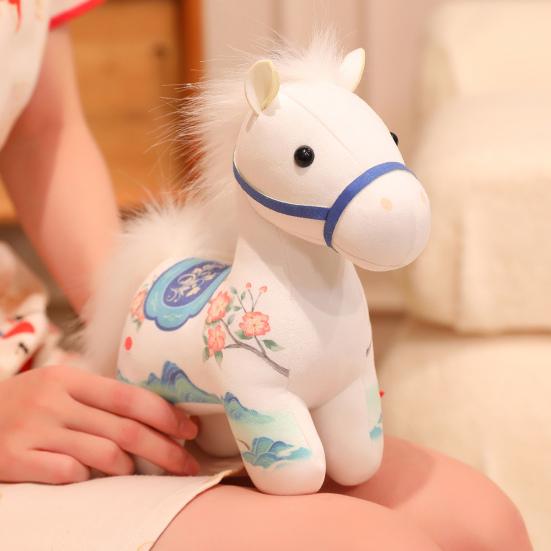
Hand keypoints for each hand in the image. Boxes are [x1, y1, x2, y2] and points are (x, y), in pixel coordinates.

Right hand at [0, 365, 198, 483]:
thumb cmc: (27, 404)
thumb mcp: (59, 387)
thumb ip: (99, 398)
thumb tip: (156, 416)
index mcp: (70, 379)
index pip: (129, 397)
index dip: (165, 415)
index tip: (189, 429)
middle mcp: (54, 402)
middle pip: (125, 430)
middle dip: (165, 450)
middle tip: (188, 465)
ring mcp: (34, 431)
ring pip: (104, 455)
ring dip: (132, 469)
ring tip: (143, 474)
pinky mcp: (15, 459)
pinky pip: (68, 475)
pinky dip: (89, 480)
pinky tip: (93, 480)